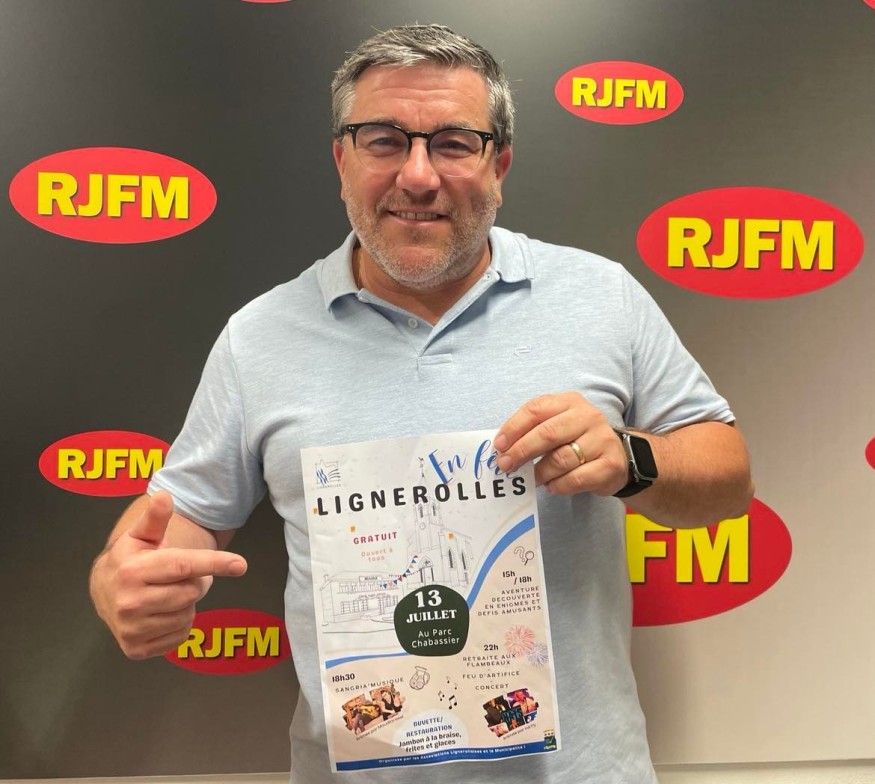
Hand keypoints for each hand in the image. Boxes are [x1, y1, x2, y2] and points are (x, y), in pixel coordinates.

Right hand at [90, 491, 246, 658]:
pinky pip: (180, 636)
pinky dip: (179, 624)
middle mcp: (130, 602)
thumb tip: (164, 496)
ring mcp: (132, 629)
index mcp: (133, 571)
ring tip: (165, 593)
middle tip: (175, 577)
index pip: (183, 566)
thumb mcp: (142, 535)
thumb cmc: (130, 558)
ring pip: (188, 616)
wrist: (103, 593)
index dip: (214, 563)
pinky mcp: (136, 650)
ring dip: (186, 605)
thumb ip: (156, 518)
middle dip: (192, 583)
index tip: (241, 565)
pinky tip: (161, 613)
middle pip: (191, 592)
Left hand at [494, 392, 629, 495]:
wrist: (617, 456)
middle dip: (521, 451)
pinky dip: (557, 485)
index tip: (499, 445)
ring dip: (540, 472)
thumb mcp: (557, 425)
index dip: (513, 428)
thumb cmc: (577, 440)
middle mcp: (588, 417)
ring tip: (533, 478)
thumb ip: (532, 430)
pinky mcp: (610, 464)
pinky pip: (575, 478)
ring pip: (560, 459)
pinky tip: (552, 486)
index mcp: (570, 402)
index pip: (536, 409)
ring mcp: (602, 440)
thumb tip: (503, 448)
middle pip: (547, 433)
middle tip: (506, 465)